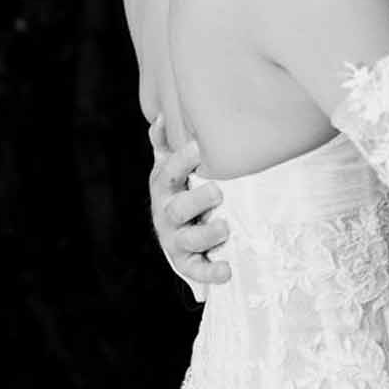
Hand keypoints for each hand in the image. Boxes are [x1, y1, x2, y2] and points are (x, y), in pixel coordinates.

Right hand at [148, 114, 230, 287]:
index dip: (181, 161)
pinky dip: (210, 272)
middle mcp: (167, 215)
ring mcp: (176, 240)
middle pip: (177, 209)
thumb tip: (161, 116)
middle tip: (218, 191)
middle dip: (196, 200)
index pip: (168, 174)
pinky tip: (227, 270)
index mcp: (164, 188)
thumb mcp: (170, 168)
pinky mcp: (187, 263)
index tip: (198, 147)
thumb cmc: (180, 190)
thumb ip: (164, 144)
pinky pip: (196, 270)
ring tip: (225, 228)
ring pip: (187, 240)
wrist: (176, 231)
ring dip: (206, 234)